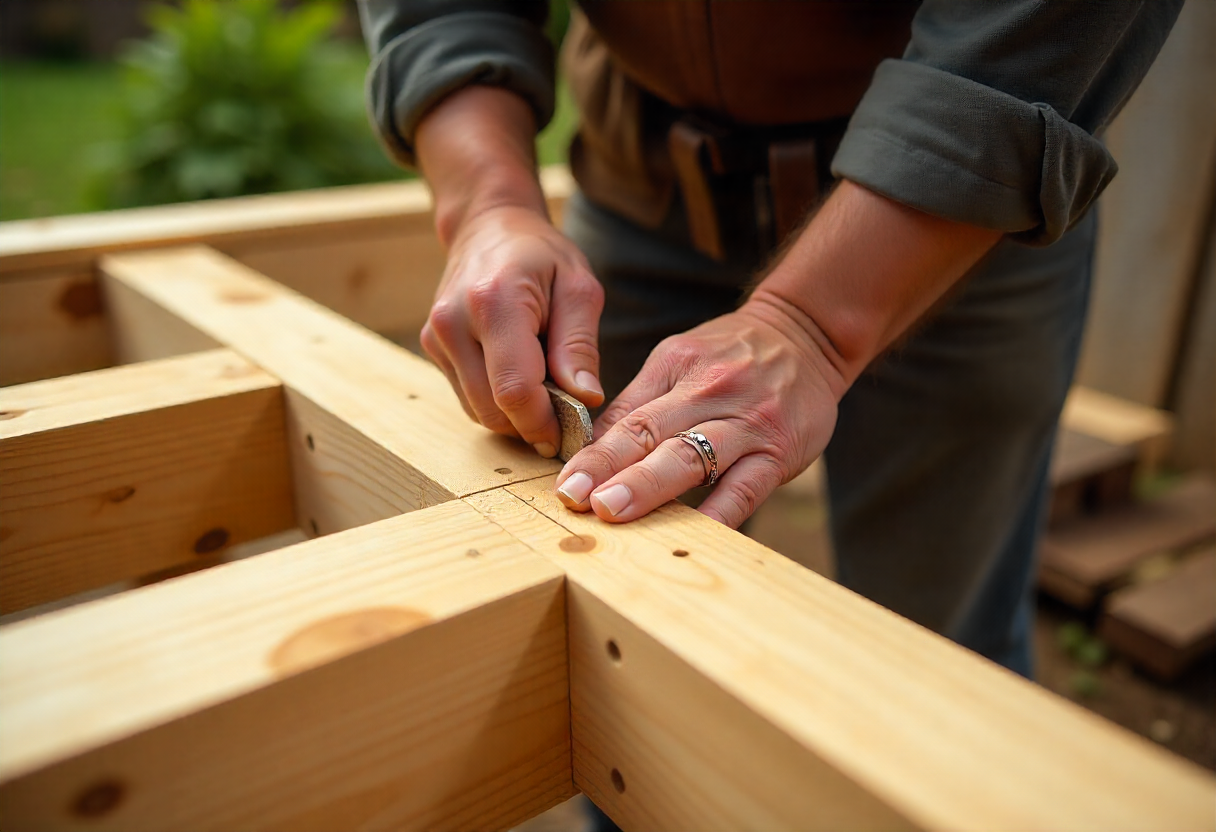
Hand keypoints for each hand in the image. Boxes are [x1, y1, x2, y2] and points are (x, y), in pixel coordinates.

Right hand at [420, 205, 605, 456]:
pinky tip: (520, 375)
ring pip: (478, 411)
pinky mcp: (433, 348)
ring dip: (515, 415)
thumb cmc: (541, 255)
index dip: (545, 423)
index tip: (573, 432)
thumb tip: (586, 399)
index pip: (515, 389)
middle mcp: (454, 322)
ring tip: (545, 385)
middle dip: (532, 424)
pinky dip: (498, 401)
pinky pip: (469, 398)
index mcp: (494, 302)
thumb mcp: (578, 289)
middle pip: (492, 409)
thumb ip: (580, 346)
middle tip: (567, 415)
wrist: (489, 227)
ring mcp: (437, 337)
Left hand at [553, 291, 847, 527]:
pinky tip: (694, 535)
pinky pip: (745, 487)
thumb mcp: (680, 361)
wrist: (807, 335)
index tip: (563, 482)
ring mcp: (745, 423)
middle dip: (608, 467)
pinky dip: (719, 513)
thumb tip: (589, 451)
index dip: (591, 452)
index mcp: (675, 368)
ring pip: (692, 457)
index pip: (626, 415)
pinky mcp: (779, 451)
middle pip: (650, 433)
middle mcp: (707, 391)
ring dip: (649, 486)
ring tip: (614, 512)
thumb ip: (639, 404)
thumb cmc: (732, 357)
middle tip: (575, 498)